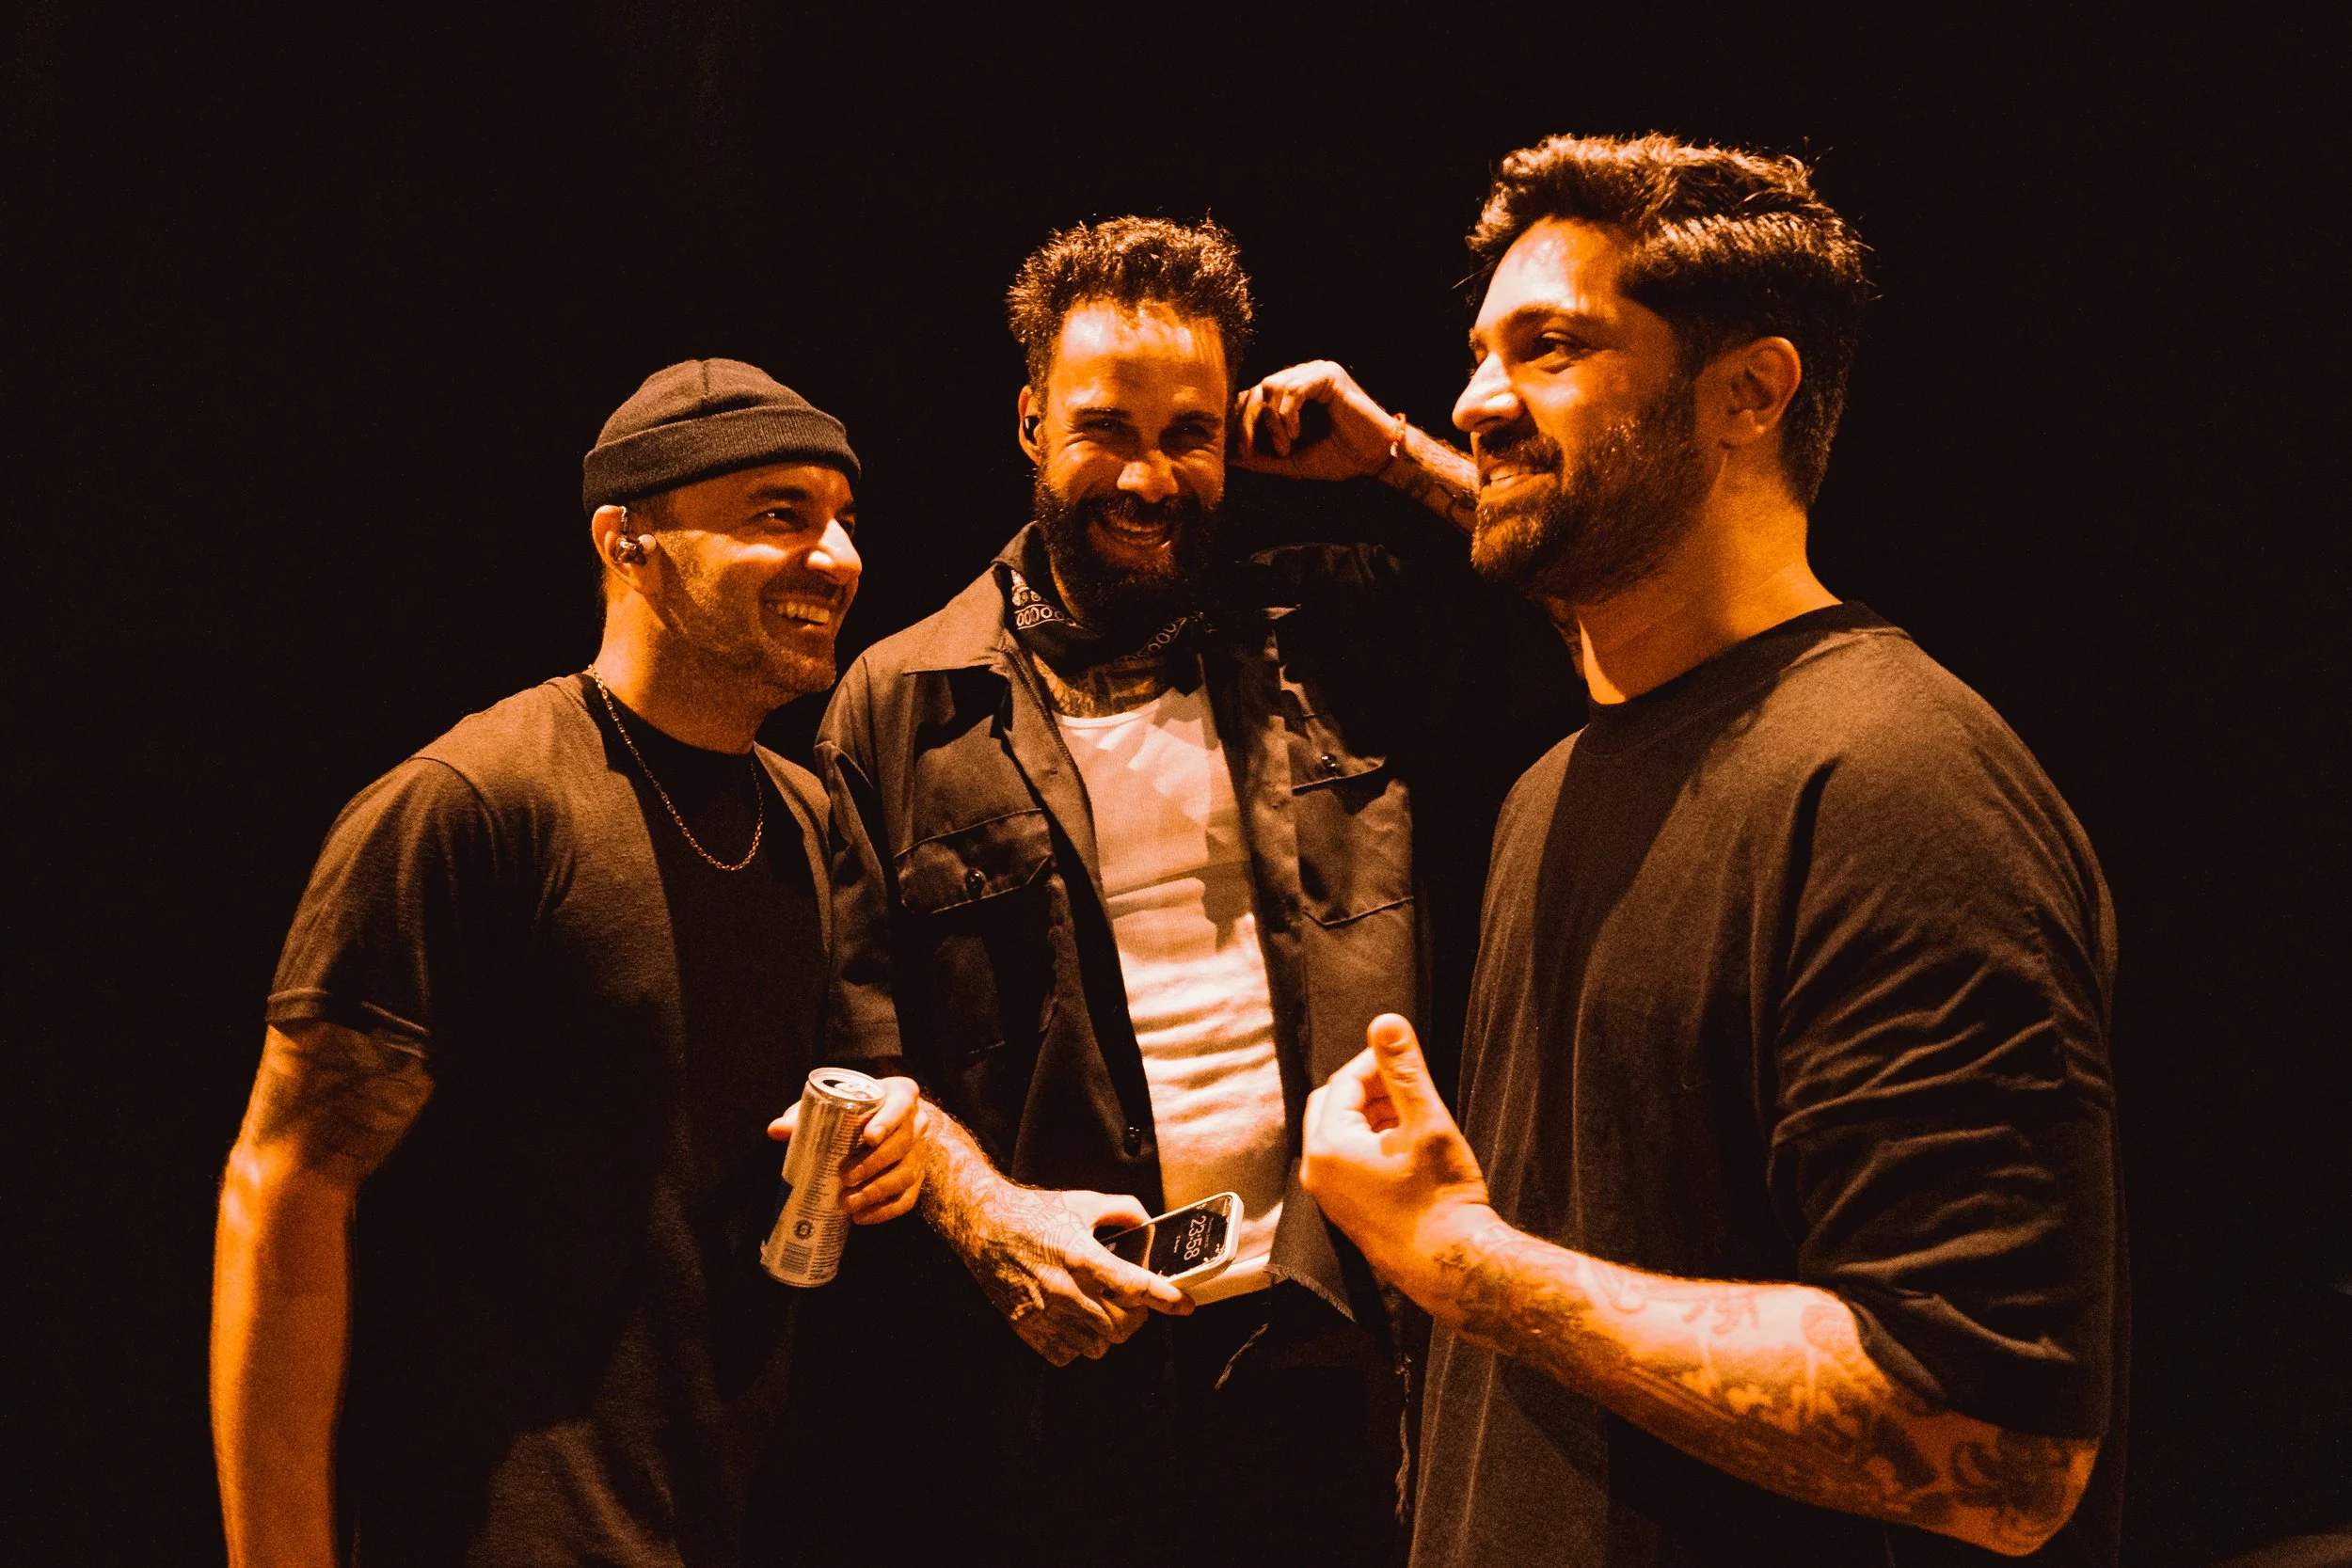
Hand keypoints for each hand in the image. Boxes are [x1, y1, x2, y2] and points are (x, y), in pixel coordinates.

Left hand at [767, 1075, 930, 1223]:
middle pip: (903, 1143)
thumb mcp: (831, 1108)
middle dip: (874, 1163)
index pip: (902, 1104)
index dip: (888, 1120)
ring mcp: (919, 1152)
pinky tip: (861, 1217)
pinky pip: (907, 1199)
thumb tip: (775, 1130)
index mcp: (900, 1095)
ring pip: (906, 1173)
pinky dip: (884, 1211)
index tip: (868, 1137)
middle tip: (845, 1176)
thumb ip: (805, 1117)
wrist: (876, 1126)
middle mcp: (917, 1122)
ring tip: (847, 1202)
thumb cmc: (850, 1112)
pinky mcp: (916, 1178)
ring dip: (877, 1191)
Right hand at [963, 1185, 1193, 1365]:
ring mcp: (1045, 1313)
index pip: (1135, 1287)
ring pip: (1098, 1346)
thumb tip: (1149, 1227)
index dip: (1166, 1298)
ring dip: (1109, 1333)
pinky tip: (1077, 1322)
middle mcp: (1065, 1290)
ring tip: (1103, 1312)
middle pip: (1122, 1325)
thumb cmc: (1034, 1213)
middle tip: (1133, 1304)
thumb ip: (1124, 1211)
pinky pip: (1067, 1355)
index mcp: (1082, 1257)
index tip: (1185, 1305)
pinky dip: (1079, 1344)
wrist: (984, 1226)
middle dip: (1137, 1317)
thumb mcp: (1084, 1202)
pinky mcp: (1027, 1327)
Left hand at [1231, 360, 1399, 481]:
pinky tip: (1297, 433)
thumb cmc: (1338, 458)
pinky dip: (1287, 414)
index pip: (1252, 397)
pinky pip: (1293, 388)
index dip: (1239, 422)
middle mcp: (1301, 377)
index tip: (1236, 452)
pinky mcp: (1327, 375)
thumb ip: (1261, 457)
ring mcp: (1314, 373)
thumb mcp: (1291, 460)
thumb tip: (1229, 456)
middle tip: (1251, 453)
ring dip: (1271, 423)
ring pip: (1271, 387)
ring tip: (1287, 446)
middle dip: (1247, 424)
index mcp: (1292, 394)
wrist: (1373, 458)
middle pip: (1256, 390)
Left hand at [1302, 1013, 1495, 1310]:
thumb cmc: (1442, 1199)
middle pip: (1334, 1105)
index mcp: (1328, 1147)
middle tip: (1410, 1085)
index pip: (1343, 1083)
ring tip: (1416, 1115)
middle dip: (1371, 1088)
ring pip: (1342, 1133)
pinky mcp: (1347, 1210)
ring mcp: (1330, 1195)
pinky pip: (1348, 1161)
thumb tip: (1385, 1023)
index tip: (1408, 1059)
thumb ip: (1403, 1070)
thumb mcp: (1427, 1124)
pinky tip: (1408, 1146)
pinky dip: (1372, 1143)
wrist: (1453, 1268)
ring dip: (1373, 1115)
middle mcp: (1317, 1172)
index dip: (1376, 1064)